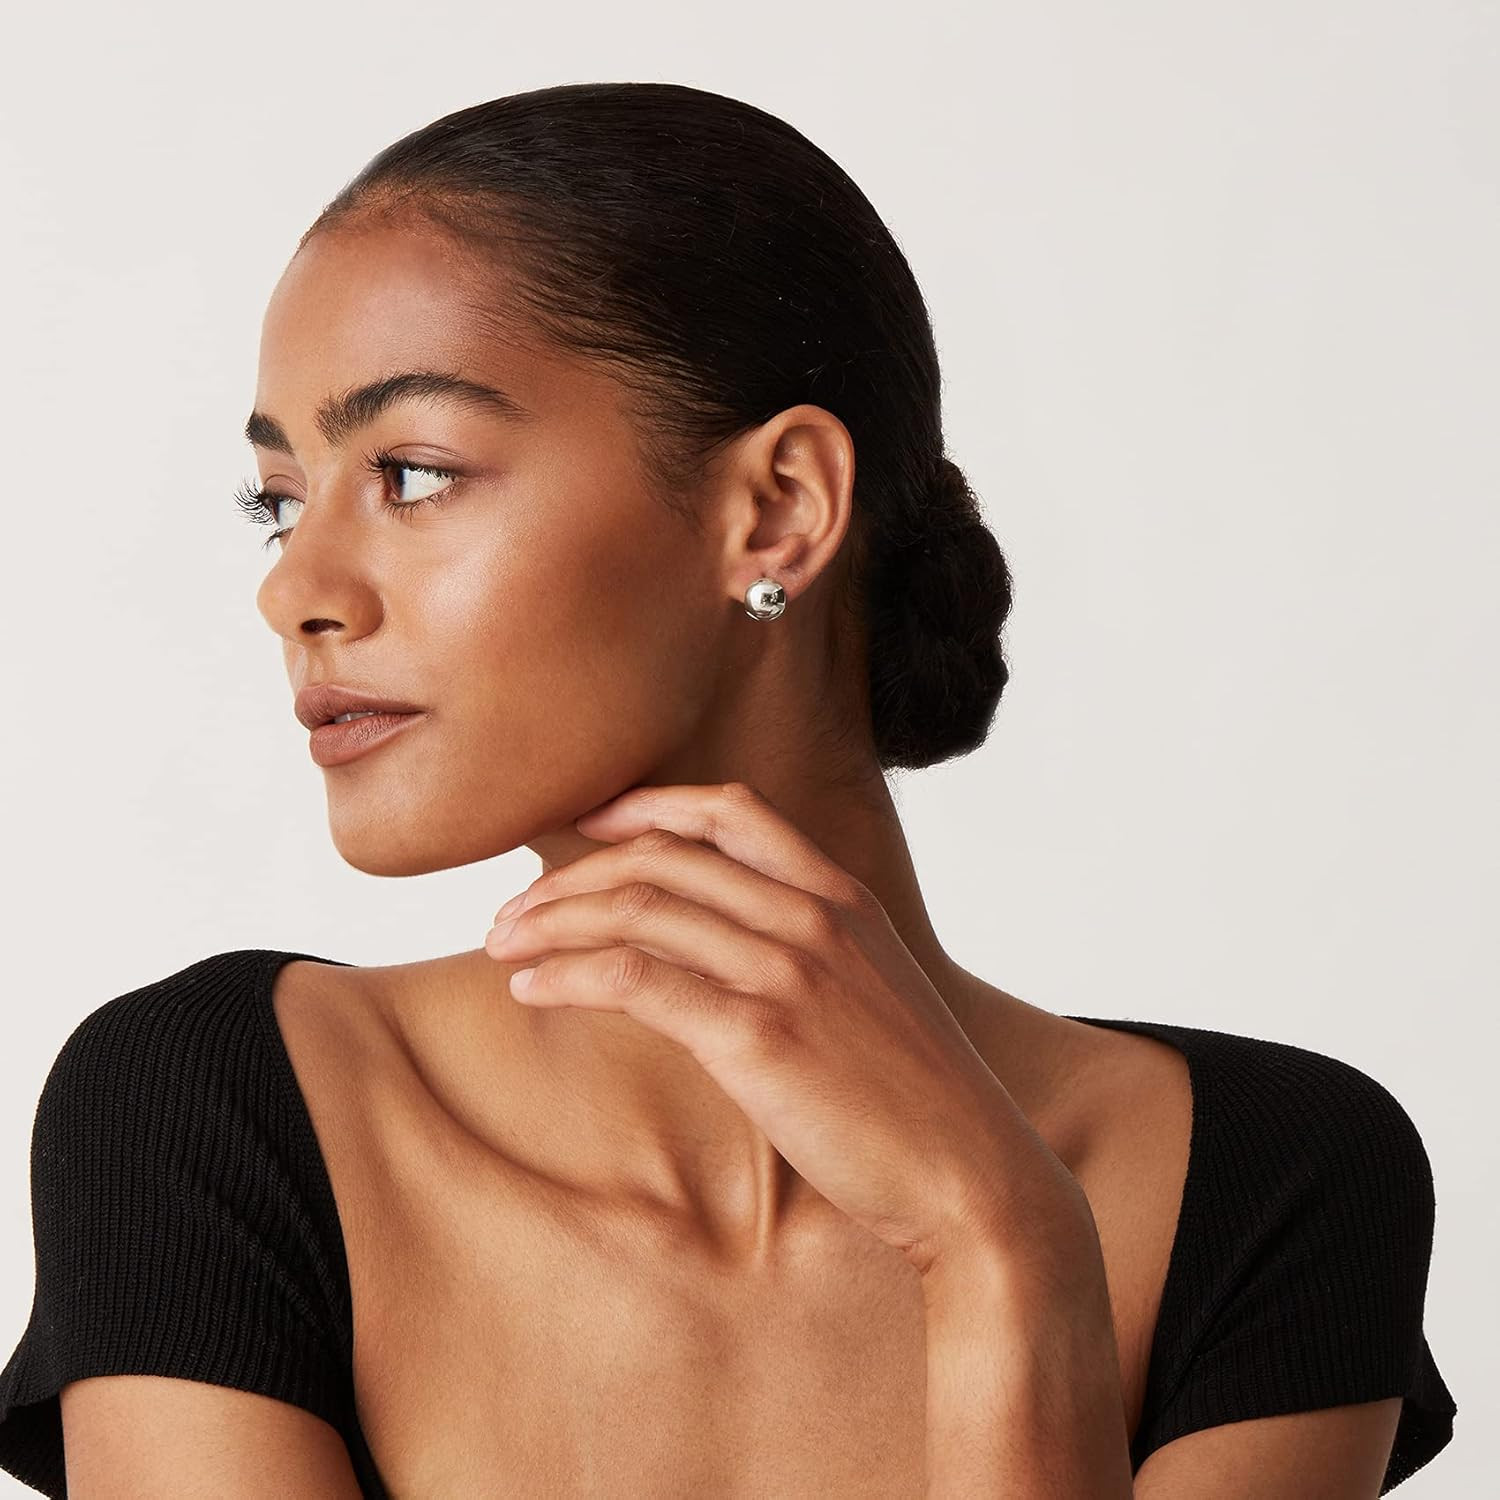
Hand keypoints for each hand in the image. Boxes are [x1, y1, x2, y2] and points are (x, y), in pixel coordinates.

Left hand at [484, 781, 1086, 1279]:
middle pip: (663, 858)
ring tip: (501, 949)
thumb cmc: (912, 1093)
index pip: (729, 812)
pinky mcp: (760, 1035)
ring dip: (553, 923)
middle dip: (572, 877)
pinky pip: (640, 980)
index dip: (645, 806)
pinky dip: (571, 975)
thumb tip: (712, 946)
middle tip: (512, 913)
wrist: (969, 1171)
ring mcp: (788, 970)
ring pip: (640, 910)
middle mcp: (812, 916)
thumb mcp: (867, 992)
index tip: (585, 826)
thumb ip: (802, 950)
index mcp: (840, 896)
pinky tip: (531, 992)